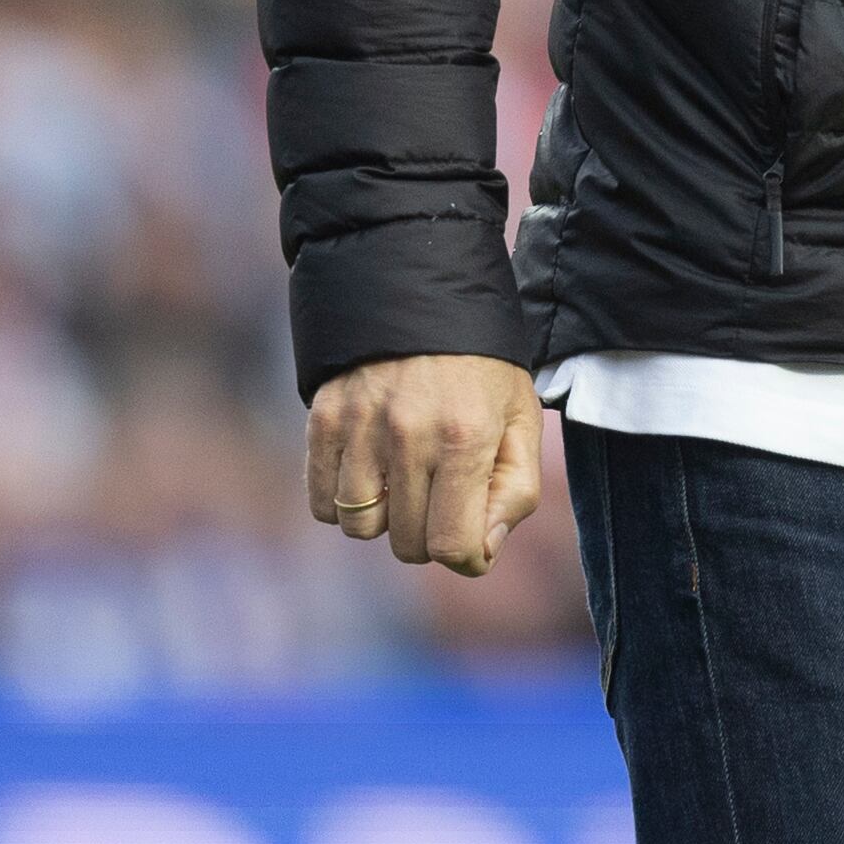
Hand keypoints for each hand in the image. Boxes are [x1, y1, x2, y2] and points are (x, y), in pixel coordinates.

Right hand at [307, 353, 544, 573]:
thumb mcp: (521, 417)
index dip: (468, 555)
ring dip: (385, 518)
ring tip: (404, 479)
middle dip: (430, 534)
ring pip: (361, 528)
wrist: (418, 288)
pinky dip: (344, 503)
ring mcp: (360, 428)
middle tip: (442, 494)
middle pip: (407, 545)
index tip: (473, 534)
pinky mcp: (324, 420)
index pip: (453, 546)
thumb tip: (483, 550)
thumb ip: (516, 489)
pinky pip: (323, 503)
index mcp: (465, 436)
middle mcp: (408, 435)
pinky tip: (370, 472)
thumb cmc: (481, 363)